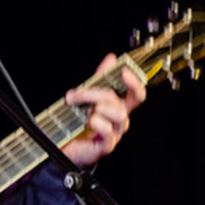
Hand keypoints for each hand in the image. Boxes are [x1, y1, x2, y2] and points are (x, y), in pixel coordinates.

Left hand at [63, 53, 146, 168]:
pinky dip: (95, 123)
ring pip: (117, 114)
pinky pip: (107, 130)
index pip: (136, 94)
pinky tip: (87, 123)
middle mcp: (120, 119)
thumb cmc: (80, 122)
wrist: (67, 146)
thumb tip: (111, 58)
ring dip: (96, 109)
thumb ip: (100, 78)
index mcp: (119, 107)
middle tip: (75, 95)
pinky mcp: (107, 145)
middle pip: (117, 100)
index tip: (124, 72)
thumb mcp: (89, 96)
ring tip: (84, 112)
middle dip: (93, 94)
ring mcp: (115, 133)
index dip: (134, 82)